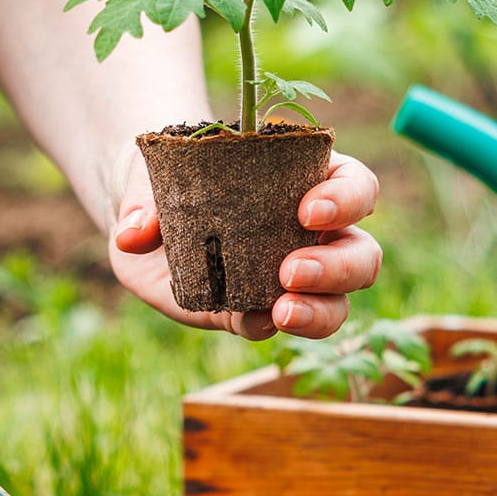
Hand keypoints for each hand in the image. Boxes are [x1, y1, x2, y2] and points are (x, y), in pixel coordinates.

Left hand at [110, 150, 380, 339]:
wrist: (141, 216)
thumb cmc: (170, 175)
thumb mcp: (158, 171)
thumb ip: (147, 197)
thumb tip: (136, 234)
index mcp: (308, 180)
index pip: (355, 186)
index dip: (347, 199)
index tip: (308, 211)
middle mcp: (311, 234)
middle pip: (360, 253)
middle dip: (337, 266)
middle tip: (291, 270)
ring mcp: (287, 278)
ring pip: (336, 302)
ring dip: (319, 310)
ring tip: (282, 310)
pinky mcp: (253, 310)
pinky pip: (274, 325)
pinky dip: (266, 325)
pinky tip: (252, 320)